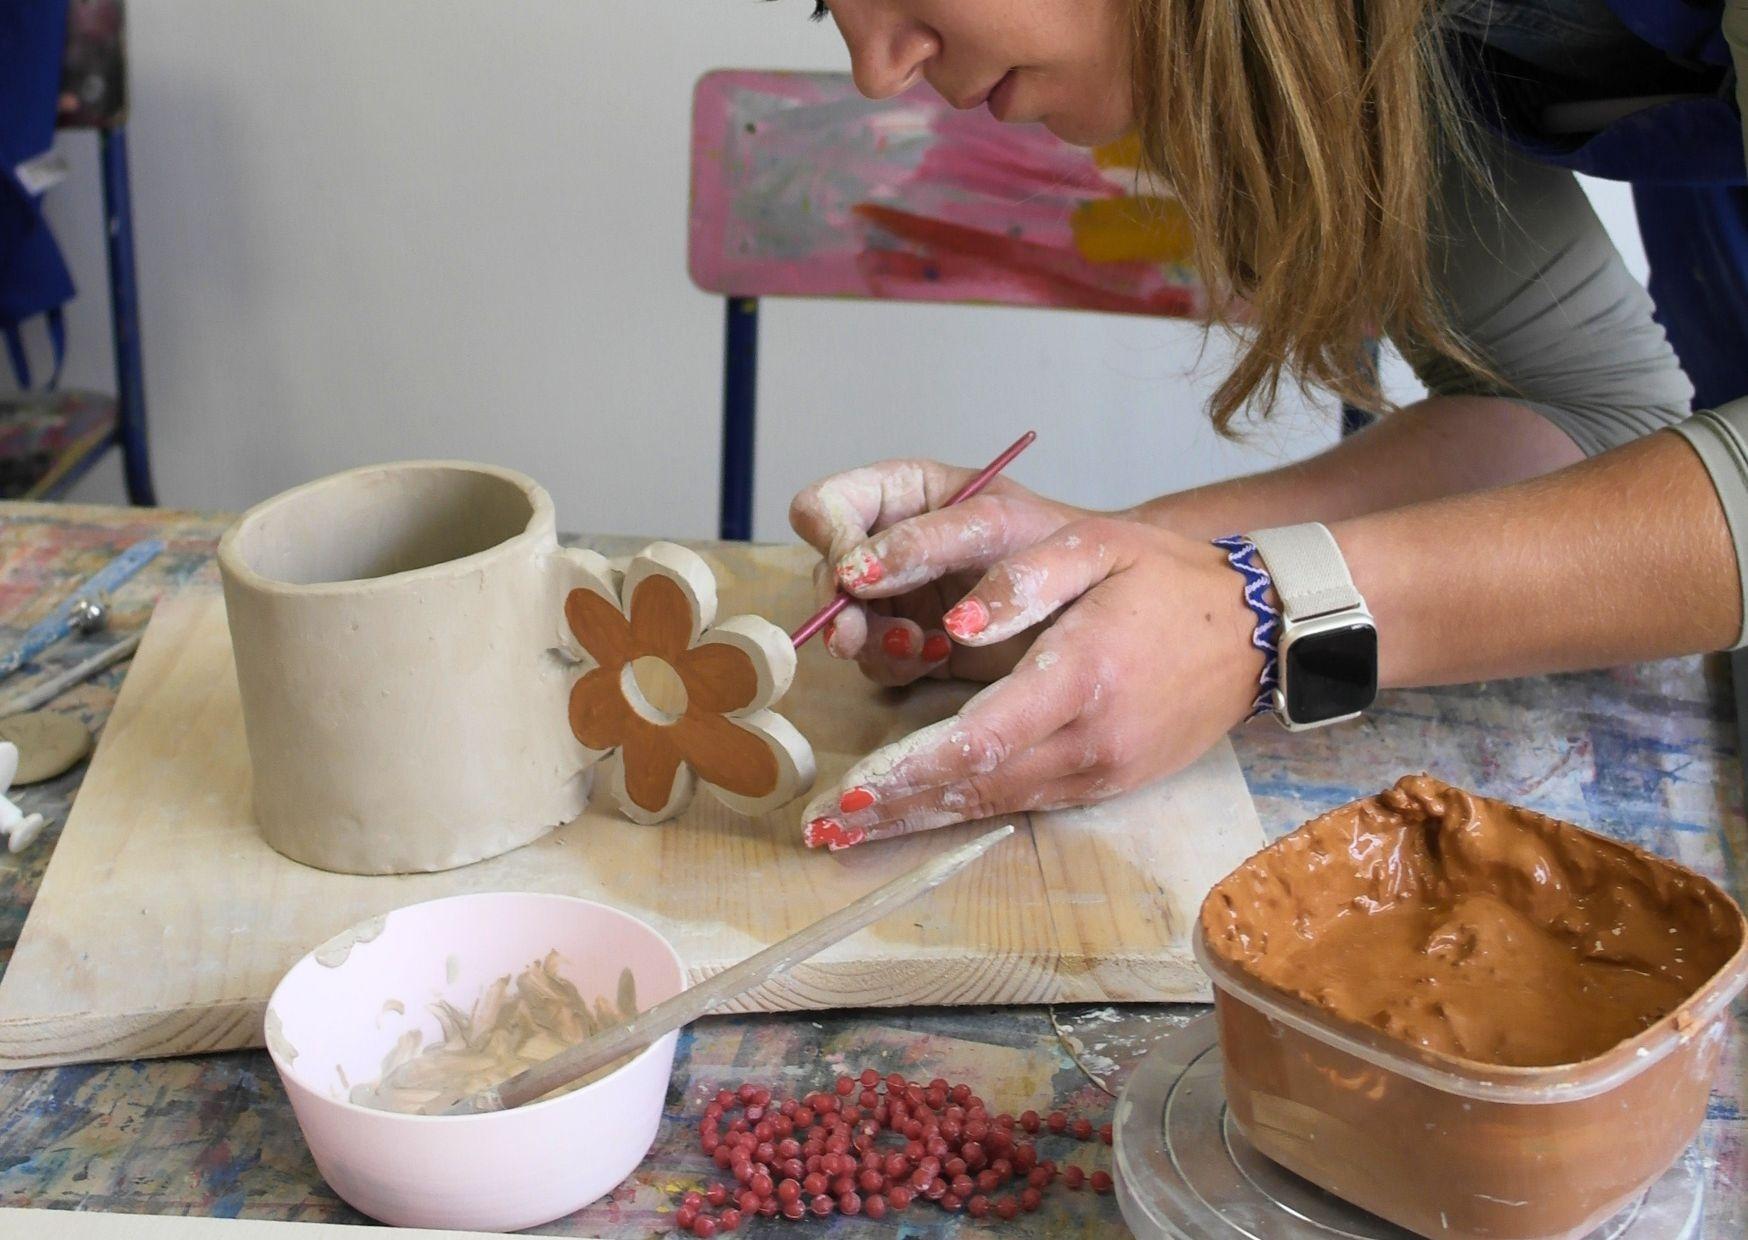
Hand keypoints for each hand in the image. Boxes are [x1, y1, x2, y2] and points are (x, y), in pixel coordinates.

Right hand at [790, 458, 1086, 684]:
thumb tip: (853, 571)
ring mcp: (898, 598)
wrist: (1114, 601)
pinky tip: (937, 657)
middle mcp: (890, 544)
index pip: (827, 505)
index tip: (854, 575)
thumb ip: (928, 539)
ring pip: (844, 624)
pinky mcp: (915, 645)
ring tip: (921, 646)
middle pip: (825, 572)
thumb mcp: (999, 524)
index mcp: (903, 494)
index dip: (830, 537)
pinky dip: (899, 665)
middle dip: (841, 607)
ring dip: (872, 642)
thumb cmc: (1064, 542)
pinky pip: (878, 661)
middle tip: (857, 636)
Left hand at [799, 518, 1265, 848]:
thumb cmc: (1163, 577)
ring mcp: (1100, 771)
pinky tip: (913, 816)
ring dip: (915, 821)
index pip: (980, 737)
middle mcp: (1089, 739)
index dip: (910, 769)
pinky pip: (1019, 802)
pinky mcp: (1104, 784)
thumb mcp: (1094, 545)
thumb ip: (1020, 580)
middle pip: (974, 787)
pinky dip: (959, 811)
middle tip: (819, 828)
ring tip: (843, 834)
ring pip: (991, 804)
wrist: (1254, 631)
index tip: (852, 791)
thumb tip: (953, 622)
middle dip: (891, 810)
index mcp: (1080, 676)